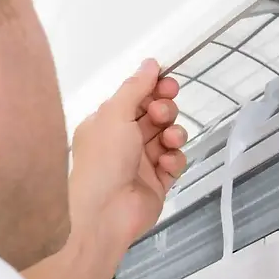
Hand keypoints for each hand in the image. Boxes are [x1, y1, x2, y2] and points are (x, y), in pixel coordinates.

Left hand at [68, 59, 188, 246]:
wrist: (106, 215)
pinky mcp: (158, 182)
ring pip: (169, 137)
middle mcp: (123, 141)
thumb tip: (150, 63)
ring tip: (169, 141)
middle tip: (162, 115)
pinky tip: (166, 164)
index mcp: (106, 124)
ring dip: (174, 134)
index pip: (136, 98)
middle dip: (165, 110)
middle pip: (156, 115)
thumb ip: (135, 87)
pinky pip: (175, 162)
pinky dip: (174, 160)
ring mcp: (142, 163)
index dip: (154, 89)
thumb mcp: (115, 115)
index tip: (168, 83)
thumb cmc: (103, 162)